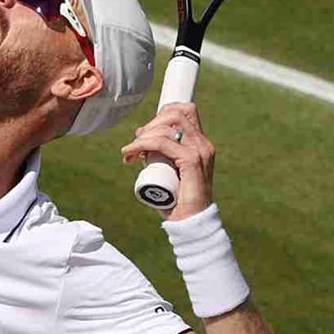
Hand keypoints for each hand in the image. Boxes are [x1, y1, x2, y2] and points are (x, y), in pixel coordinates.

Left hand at [122, 104, 216, 220]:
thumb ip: (163, 157)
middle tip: (136, 143)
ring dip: (144, 135)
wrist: (190, 222)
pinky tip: (132, 153)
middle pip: (175, 113)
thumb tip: (142, 143)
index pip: (185, 112)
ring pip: (168, 125)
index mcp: (200, 144)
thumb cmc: (177, 200)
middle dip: (151, 123)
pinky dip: (143, 144)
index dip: (162, 114)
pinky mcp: (192, 161)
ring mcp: (200, 151)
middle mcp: (203, 144)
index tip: (144, 132)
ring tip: (131, 152)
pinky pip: (164, 142)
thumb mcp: (169, 171)